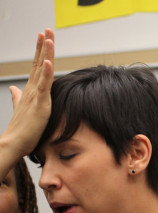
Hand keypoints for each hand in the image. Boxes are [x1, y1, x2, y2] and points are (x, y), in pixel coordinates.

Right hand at [0, 29, 54, 162]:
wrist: (15, 143)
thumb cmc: (21, 130)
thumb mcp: (22, 109)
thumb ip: (18, 98)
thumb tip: (14, 90)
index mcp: (31, 90)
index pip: (37, 66)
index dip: (41, 51)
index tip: (44, 37)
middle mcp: (32, 89)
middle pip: (39, 63)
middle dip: (44, 46)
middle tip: (47, 29)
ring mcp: (35, 95)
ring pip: (41, 70)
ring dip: (45, 53)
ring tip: (48, 38)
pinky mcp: (39, 104)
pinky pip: (43, 86)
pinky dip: (46, 73)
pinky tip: (48, 62)